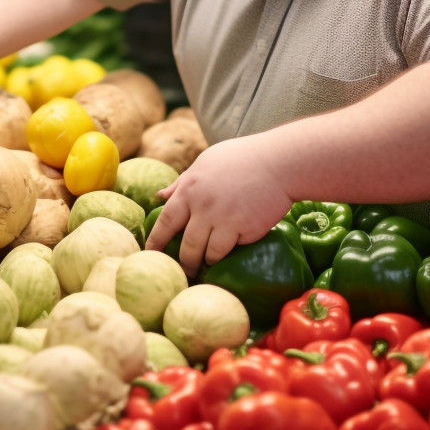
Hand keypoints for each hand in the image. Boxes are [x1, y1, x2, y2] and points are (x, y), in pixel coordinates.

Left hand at [142, 135, 292, 276]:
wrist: (279, 162)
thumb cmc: (242, 158)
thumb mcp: (206, 162)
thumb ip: (182, 182)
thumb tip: (159, 196)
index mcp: (190, 189)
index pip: (165, 221)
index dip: (156, 241)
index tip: (150, 255)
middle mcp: (204, 206)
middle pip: (187, 246)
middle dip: (184, 262)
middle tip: (185, 271)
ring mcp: (225, 220)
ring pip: (208, 254)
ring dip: (208, 261)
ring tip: (208, 265)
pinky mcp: (246, 230)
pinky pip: (232, 249)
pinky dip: (230, 251)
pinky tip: (233, 248)